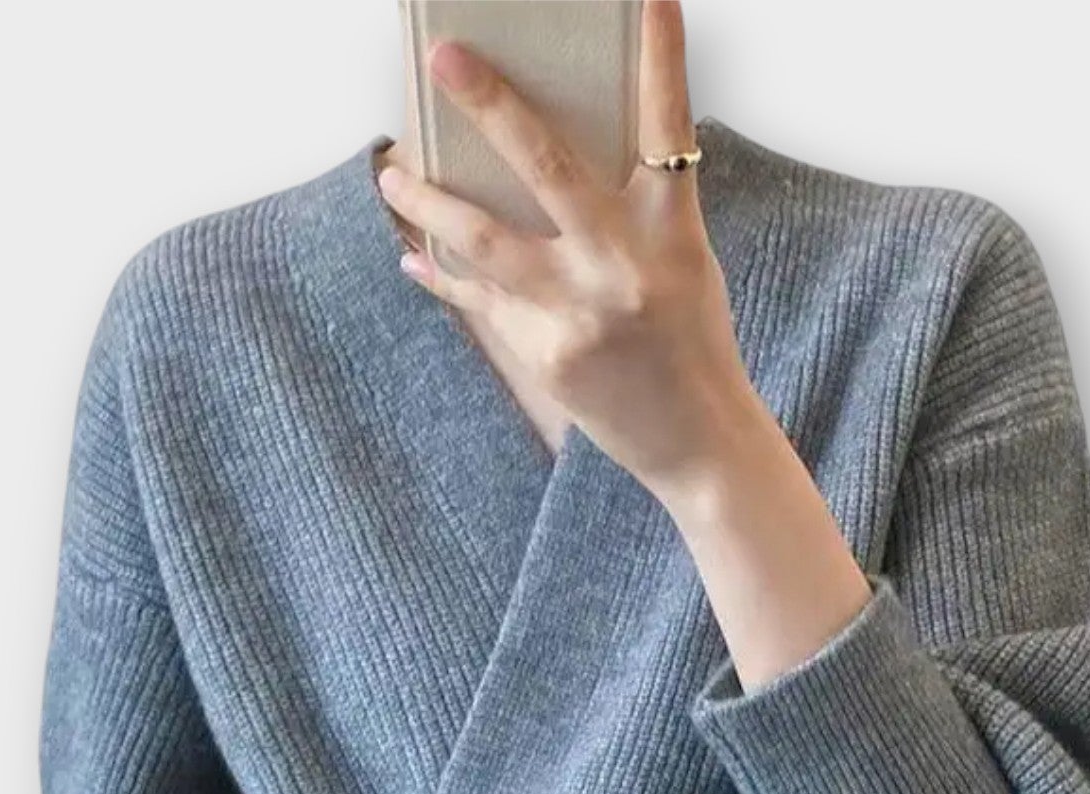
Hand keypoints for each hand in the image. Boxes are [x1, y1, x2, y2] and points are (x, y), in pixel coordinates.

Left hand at [376, 0, 768, 506]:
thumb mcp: (682, 262)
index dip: (661, 57)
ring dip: (430, 203)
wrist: (697, 441)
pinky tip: (413, 257)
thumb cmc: (691, 344)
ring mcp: (578, 313)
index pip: (668, 128)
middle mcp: (624, 264)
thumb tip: (549, 168)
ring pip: (485, 242)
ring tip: (391, 177)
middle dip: (491, 105)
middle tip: (445, 58)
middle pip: (547, 167)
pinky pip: (481, 304)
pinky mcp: (546, 355)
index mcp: (671, 231)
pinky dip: (444, 278)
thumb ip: (629, 214)